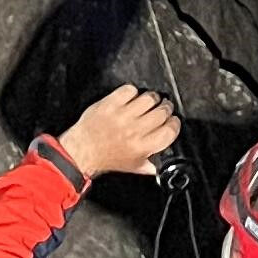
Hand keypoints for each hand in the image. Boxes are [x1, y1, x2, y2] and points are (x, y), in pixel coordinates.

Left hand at [51, 86, 180, 180]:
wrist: (82, 150)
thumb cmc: (105, 158)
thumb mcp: (132, 167)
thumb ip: (150, 165)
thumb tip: (162, 163)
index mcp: (142, 147)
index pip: (169, 130)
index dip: (175, 123)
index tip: (173, 121)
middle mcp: (134, 130)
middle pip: (162, 112)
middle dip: (166, 108)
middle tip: (164, 108)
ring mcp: (122, 115)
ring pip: (148, 98)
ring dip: (152, 98)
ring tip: (150, 101)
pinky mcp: (110, 104)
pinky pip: (129, 90)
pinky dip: (133, 91)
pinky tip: (132, 97)